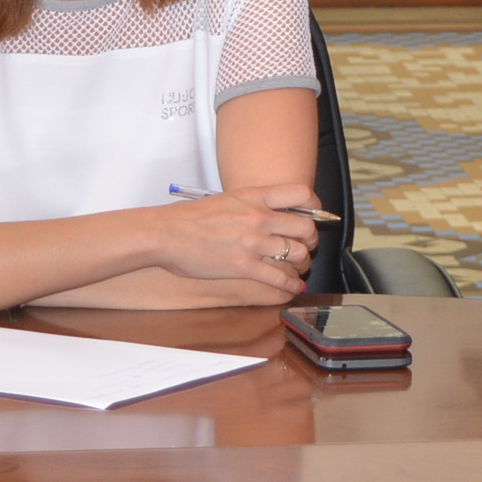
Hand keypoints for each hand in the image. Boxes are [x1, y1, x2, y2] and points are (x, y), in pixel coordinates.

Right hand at [150, 191, 314, 296]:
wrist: (165, 234)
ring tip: (299, 268)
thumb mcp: (225, 200)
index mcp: (254, 197)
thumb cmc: (188, 218)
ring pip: (298, 253)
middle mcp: (259, 217)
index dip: (315, 206)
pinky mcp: (244, 266)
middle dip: (312, 240)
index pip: (301, 194)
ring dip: (303, 264)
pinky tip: (292, 287)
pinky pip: (279, 278)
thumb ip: (250, 205)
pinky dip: (290, 285)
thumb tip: (267, 214)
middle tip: (308, 246)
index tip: (316, 215)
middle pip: (306, 227)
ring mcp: (253, 242)